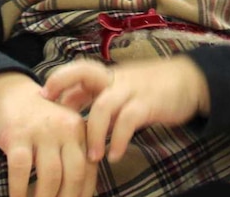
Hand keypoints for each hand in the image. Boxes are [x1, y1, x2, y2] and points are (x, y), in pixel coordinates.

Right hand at [0, 72, 96, 196]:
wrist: (12, 95)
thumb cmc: (42, 125)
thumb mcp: (64, 134)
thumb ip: (74, 158)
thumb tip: (81, 195)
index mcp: (80, 130)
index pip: (89, 170)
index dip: (83, 195)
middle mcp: (65, 128)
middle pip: (74, 174)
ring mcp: (41, 130)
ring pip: (50, 175)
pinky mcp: (17, 133)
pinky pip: (20, 169)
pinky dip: (19, 191)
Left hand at [42, 57, 209, 164]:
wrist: (188, 80)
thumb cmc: (150, 87)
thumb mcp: (122, 87)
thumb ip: (98, 95)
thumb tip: (68, 107)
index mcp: (107, 75)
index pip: (76, 72)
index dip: (57, 82)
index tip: (40, 98)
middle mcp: (115, 78)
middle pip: (83, 72)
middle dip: (63, 85)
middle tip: (53, 117)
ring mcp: (131, 89)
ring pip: (103, 105)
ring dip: (94, 133)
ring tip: (92, 158)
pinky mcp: (148, 103)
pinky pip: (128, 121)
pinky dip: (119, 139)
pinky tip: (115, 155)